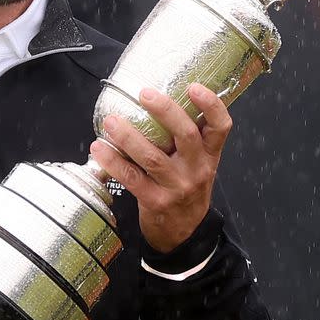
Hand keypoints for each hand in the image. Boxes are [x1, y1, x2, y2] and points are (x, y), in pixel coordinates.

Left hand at [89, 84, 232, 252]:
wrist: (184, 232)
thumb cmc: (187, 188)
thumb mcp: (198, 164)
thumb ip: (188, 138)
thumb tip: (160, 98)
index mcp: (209, 155)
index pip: (220, 127)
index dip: (211, 105)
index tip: (193, 86)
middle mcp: (197, 169)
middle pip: (186, 135)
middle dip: (165, 111)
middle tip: (144, 94)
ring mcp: (177, 187)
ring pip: (152, 157)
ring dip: (129, 136)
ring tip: (111, 121)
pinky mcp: (155, 201)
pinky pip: (131, 178)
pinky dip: (113, 161)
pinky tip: (99, 148)